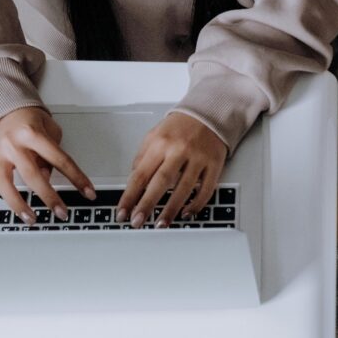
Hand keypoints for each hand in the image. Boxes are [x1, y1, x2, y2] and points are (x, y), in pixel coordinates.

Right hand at [0, 107, 94, 223]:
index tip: (88, 193)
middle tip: (61, 212)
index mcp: (32, 134)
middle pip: (32, 175)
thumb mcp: (49, 130)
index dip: (76, 178)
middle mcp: (12, 145)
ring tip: (31, 219)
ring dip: (17, 204)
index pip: (60, 160)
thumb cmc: (29, 121)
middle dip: (49, 197)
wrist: (3, 109)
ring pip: (3, 183)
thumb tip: (46, 178)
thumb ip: (51, 154)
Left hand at [118, 113, 226, 227]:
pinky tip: (186, 213)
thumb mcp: (154, 135)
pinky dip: (196, 204)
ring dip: (171, 209)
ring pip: (183, 189)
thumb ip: (142, 158)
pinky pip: (206, 189)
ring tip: (161, 224)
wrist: (208, 113)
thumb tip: (134, 183)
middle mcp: (179, 150)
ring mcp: (198, 158)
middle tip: (137, 222)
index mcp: (160, 143)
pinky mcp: (214, 164)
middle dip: (146, 205)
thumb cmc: (179, 127)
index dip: (130, 196)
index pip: (140, 174)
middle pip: (160, 182)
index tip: (122, 212)